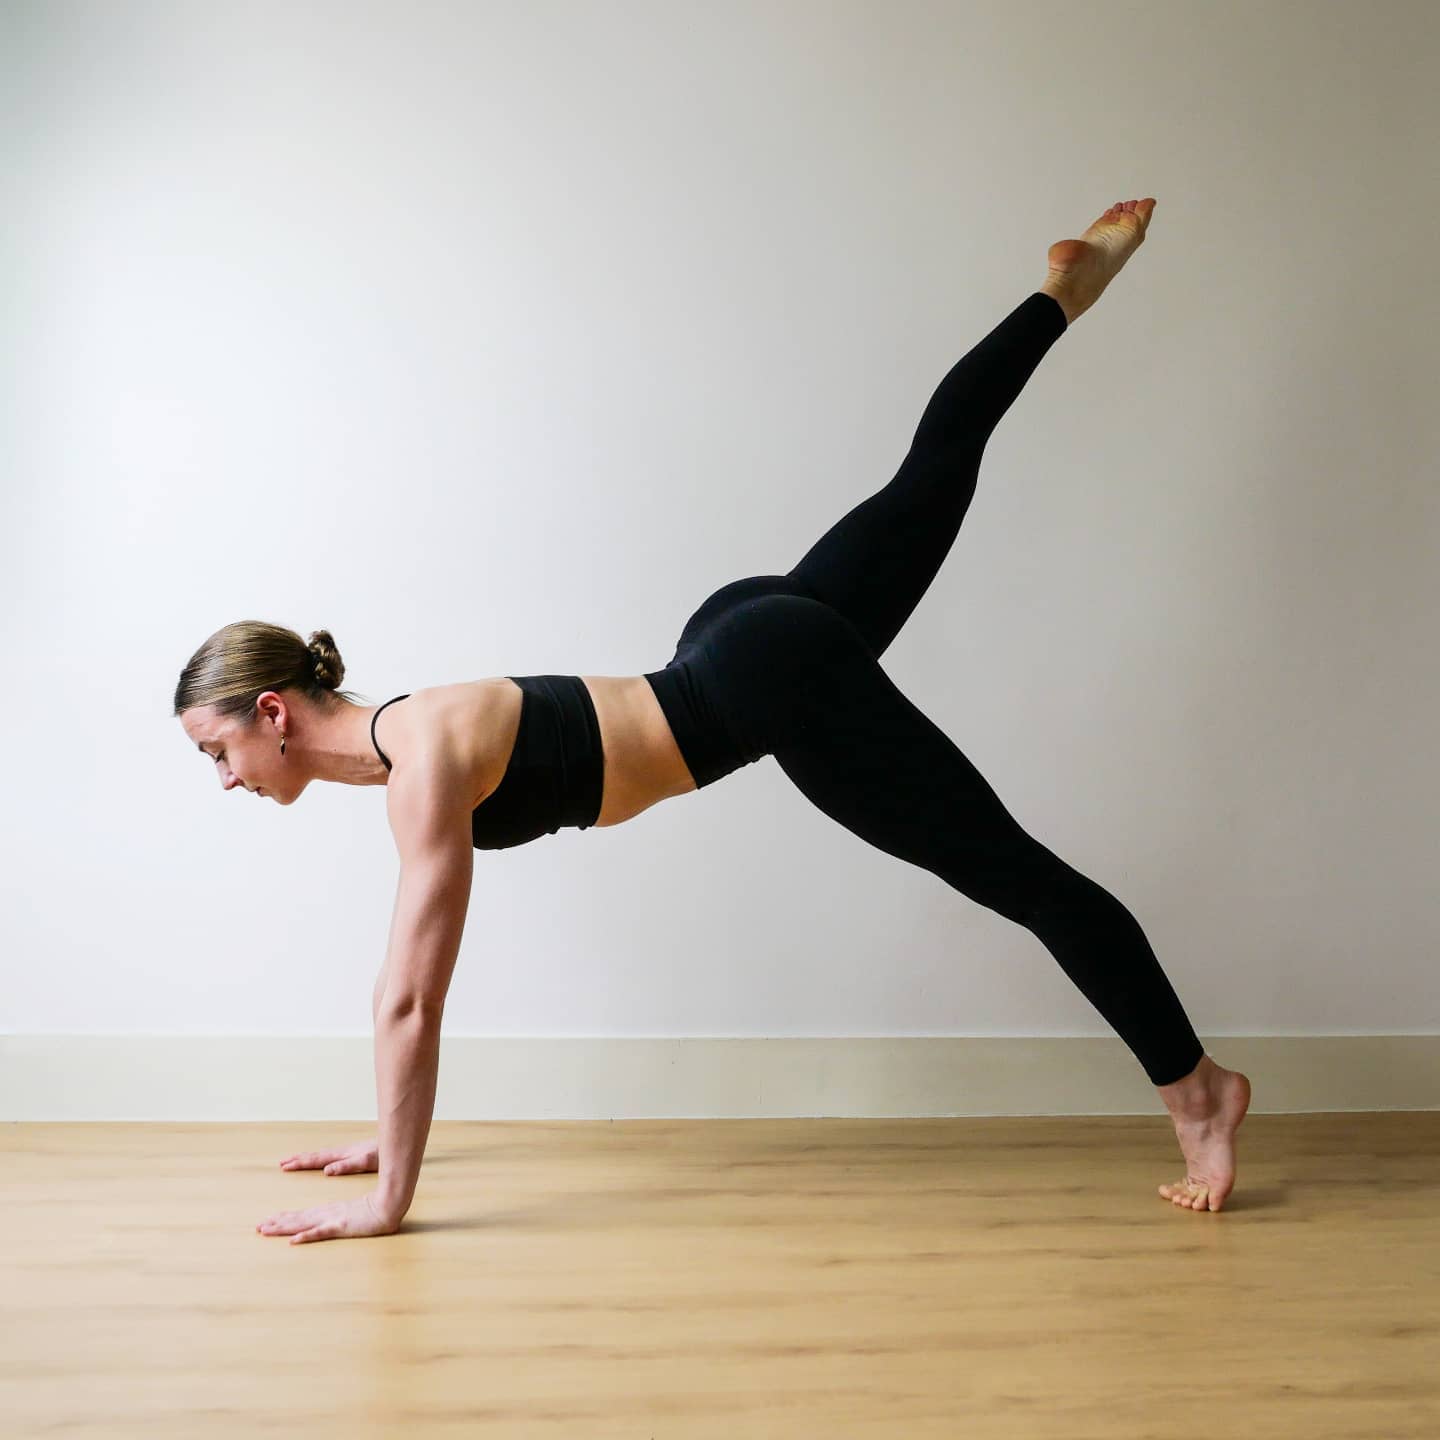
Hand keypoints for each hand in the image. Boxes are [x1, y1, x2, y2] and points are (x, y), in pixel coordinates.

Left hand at [256, 1190, 401, 1243]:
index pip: (302, 1215)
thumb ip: (341, 1217)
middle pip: (297, 1219)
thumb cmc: (374, 1210)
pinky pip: (320, 1232)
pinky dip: (306, 1235)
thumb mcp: (353, 1215)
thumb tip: (331, 1223)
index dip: (283, 1218)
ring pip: (302, 1224)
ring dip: (283, 1227)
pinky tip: (294, 1240)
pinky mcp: (340, 1226)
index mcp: (329, 1211)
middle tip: (258, 1227)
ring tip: (266, 1230)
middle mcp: (326, 1213)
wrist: (389, 1204)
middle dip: (277, 1223)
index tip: (267, 1221)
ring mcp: (332, 1219)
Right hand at [278, 1139, 378, 1175]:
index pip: (316, 1159)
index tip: (284, 1165)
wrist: (397, 1145)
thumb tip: (326, 1170)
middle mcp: (342, 1153)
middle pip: (316, 1156)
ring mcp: (347, 1153)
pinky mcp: (353, 1155)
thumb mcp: (366, 1162)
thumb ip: (347, 1166)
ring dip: (307, 1158)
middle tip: (281, 1163)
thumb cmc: (383, 1154)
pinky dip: (319, 1159)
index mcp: (342, 1155)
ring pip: (322, 1155)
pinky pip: (330, 1156)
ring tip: (292, 1161)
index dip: (300, 1163)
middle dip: (298, 1160)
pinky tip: (319, 1163)